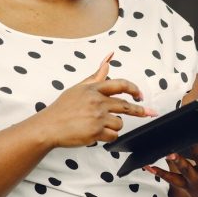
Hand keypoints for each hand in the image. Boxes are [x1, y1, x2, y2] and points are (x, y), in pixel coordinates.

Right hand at [42, 52, 156, 146]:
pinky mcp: (96, 132)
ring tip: (100, 125)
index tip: (140, 95)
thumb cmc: (62, 108)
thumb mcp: (78, 88)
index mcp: (94, 89)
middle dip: (139, 110)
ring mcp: (97, 117)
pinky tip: (97, 134)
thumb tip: (108, 60)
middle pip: (126, 106)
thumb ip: (96, 76)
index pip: (120, 84)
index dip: (134, 89)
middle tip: (149, 112)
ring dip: (114, 125)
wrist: (49, 126)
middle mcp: (97, 102)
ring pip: (119, 123)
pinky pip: (113, 135)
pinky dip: (108, 136)